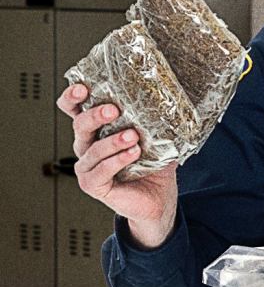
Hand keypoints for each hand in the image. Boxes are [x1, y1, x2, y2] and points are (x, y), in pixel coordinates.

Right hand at [56, 83, 178, 248]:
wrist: (159, 198)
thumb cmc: (154, 166)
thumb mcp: (156, 138)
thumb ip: (154, 121)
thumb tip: (166, 99)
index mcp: (97, 130)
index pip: (75, 110)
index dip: (73, 98)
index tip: (83, 88)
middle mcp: (87, 147)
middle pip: (79, 125)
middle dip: (94, 115)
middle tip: (113, 110)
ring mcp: (88, 167)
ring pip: (91, 149)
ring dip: (112, 141)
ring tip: (132, 136)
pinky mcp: (93, 185)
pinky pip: (100, 171)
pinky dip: (116, 161)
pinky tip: (132, 153)